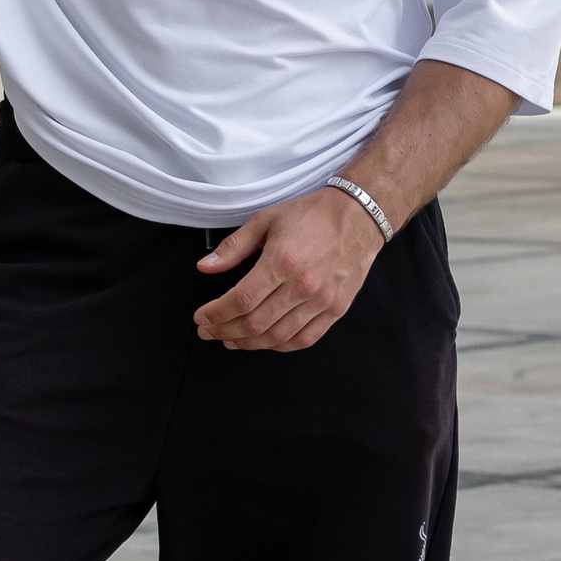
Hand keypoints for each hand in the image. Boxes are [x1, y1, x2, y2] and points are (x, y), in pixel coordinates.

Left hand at [193, 187, 385, 352]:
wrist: (359, 216)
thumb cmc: (312, 215)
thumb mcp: (267, 220)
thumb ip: (234, 246)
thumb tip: (205, 266)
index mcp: (282, 261)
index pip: (241, 300)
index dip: (216, 314)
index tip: (201, 318)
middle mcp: (303, 285)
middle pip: (256, 323)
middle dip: (225, 332)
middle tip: (209, 332)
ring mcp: (322, 301)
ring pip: (278, 337)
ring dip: (249, 343)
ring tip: (230, 340)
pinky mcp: (336, 309)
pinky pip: (304, 339)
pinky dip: (280, 345)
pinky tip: (264, 342)